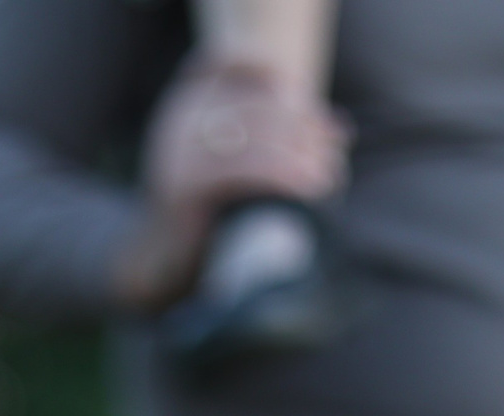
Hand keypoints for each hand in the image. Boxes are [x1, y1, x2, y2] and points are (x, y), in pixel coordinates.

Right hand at [117, 58, 348, 309]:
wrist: (162, 264)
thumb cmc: (211, 213)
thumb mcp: (238, 162)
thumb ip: (275, 135)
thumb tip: (341, 128)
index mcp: (188, 101)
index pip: (244, 64)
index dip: (287, 84)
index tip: (320, 121)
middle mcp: (180, 117)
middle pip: (262, 101)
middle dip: (307, 123)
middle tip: (337, 147)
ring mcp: (180, 150)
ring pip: (261, 134)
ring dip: (305, 153)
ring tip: (330, 174)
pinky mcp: (188, 185)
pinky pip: (250, 169)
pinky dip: (287, 177)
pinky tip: (311, 191)